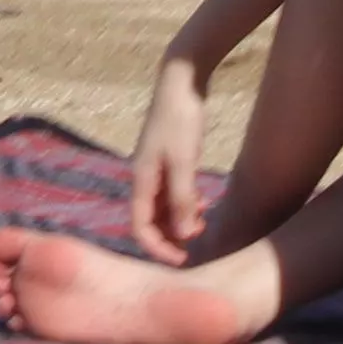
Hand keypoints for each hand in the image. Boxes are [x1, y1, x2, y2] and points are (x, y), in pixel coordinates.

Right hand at [126, 64, 209, 261]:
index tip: (182, 262)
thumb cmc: (181, 119)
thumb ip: (182, 199)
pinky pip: (171, 193)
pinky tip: (202, 203)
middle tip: (196, 248)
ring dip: (179, 222)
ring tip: (203, 224)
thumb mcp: (184, 162)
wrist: (181, 81)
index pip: (140, 227)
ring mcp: (155, 169)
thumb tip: (183, 236)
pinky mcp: (167, 161)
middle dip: (170, 238)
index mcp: (141, 180)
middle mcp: (144, 178)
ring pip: (162, 209)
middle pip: (150, 221)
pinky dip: (184, 204)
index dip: (157, 249)